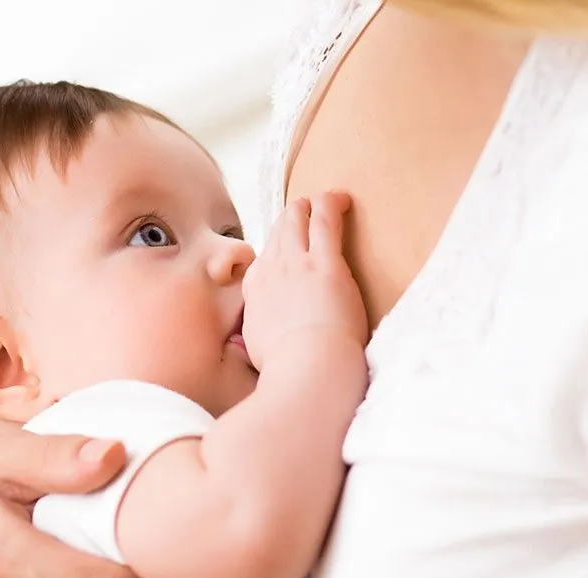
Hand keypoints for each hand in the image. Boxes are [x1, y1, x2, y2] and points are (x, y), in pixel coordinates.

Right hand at [242, 192, 367, 369]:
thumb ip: (255, 338)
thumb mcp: (257, 352)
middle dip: (291, 219)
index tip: (288, 251)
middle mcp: (271, 272)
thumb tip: (246, 345)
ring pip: (297, 220)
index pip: (264, 259)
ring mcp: (296, 265)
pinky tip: (341, 197)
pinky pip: (325, 221)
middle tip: (304, 211)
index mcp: (254, 292)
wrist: (306, 371)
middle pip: (277, 233)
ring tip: (323, 200)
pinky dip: (331, 204)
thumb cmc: (287, 370)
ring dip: (308, 207)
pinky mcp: (325, 264)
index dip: (277, 251)